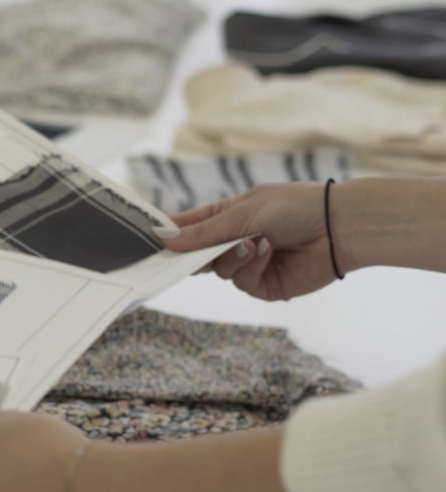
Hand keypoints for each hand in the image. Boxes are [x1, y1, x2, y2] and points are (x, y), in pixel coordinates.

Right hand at [162, 182, 338, 300]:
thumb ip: (204, 231)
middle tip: (180, 256)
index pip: (190, 228)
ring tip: (255, 243)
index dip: (170, 235)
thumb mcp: (243, 213)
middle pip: (198, 255)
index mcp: (228, 217)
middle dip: (194, 254)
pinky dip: (252, 268)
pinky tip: (268, 253)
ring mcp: (248, 264)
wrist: (340, 227)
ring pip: (218, 271)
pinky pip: (242, 282)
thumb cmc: (295, 207)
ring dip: (233, 257)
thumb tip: (165, 240)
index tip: (150, 242)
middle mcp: (235, 242)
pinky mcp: (264, 285)